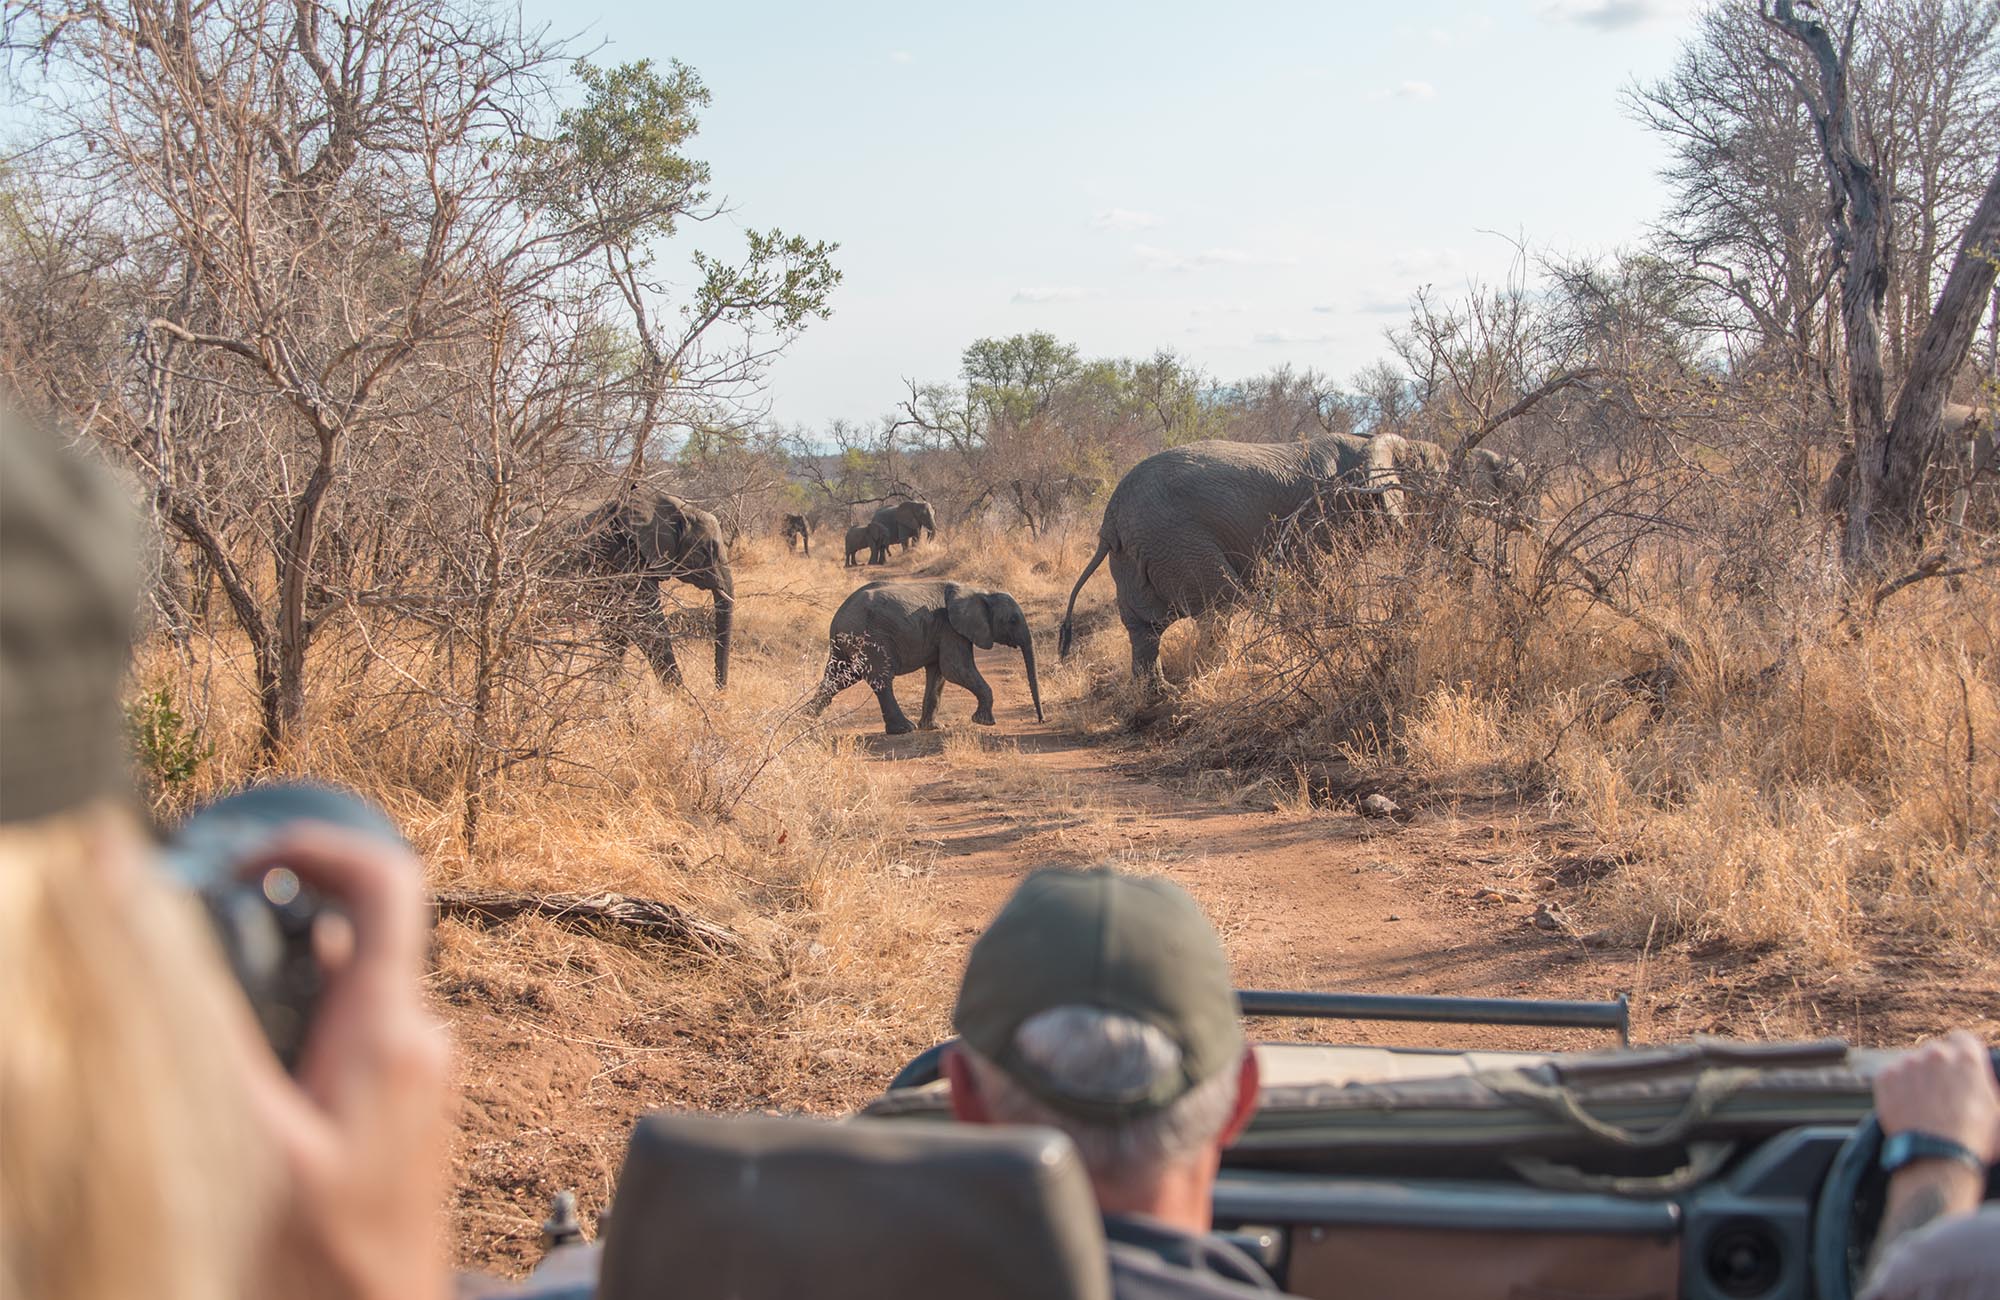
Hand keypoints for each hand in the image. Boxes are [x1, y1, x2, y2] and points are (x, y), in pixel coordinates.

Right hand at [236, 824, 452, 1299]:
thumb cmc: (329, 1255)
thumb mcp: (255, 1141)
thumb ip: (217, 1038)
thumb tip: (167, 944)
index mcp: (389, 1031)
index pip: (387, 883)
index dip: (318, 848)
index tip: (246, 858)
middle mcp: (418, 1037)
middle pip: (358, 927)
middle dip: (278, 909)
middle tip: (201, 918)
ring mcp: (418, 1068)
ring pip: (349, 978)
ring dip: (281, 967)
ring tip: (206, 987)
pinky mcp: (405, 1099)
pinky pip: (354, 1024)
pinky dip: (298, 1013)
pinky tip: (244, 1054)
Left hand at [1874, 1030, 1999, 1162]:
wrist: (1938, 1156)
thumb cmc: (1974, 1138)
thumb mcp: (1998, 1110)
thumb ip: (1987, 1087)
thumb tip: (1979, 1084)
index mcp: (1967, 1056)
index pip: (1962, 1039)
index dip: (1962, 1054)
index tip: (1959, 1069)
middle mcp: (1935, 1053)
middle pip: (1935, 1051)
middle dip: (1938, 1067)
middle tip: (1941, 1092)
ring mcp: (1907, 1063)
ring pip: (1911, 1063)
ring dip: (1916, 1077)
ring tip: (1924, 1104)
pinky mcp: (1885, 1076)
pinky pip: (1891, 1075)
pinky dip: (1897, 1087)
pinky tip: (1907, 1106)